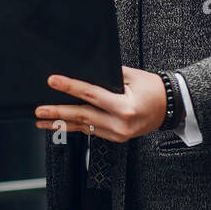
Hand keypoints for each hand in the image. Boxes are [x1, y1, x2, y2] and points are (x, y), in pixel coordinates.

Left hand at [33, 66, 166, 141]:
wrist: (170, 107)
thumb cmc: (153, 89)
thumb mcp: (132, 76)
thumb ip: (109, 75)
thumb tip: (85, 72)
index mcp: (125, 107)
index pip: (91, 95)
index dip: (70, 87)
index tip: (53, 81)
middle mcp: (120, 124)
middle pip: (82, 116)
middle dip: (58, 113)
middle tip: (39, 110)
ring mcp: (118, 133)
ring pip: (84, 127)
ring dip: (61, 123)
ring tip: (42, 120)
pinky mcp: (116, 137)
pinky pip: (91, 132)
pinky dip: (75, 127)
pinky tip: (61, 124)